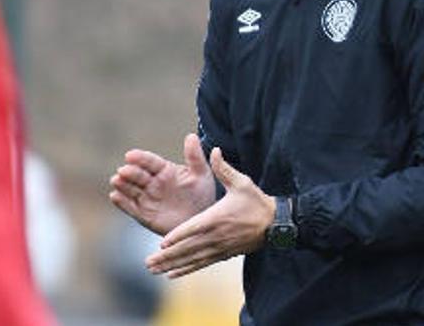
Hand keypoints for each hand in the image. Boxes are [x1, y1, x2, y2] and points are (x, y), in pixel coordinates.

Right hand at [109, 134, 216, 235]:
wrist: (201, 221)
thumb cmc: (202, 195)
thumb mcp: (201, 174)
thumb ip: (195, 157)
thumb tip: (191, 136)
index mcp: (164, 170)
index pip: (150, 162)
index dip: (140, 158)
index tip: (130, 155)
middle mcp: (152, 182)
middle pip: (137, 175)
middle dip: (129, 172)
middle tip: (123, 170)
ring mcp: (146, 198)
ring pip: (130, 189)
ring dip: (122, 185)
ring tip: (116, 181)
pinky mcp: (143, 214)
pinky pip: (130, 207)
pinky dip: (121, 202)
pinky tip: (115, 197)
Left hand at [146, 147, 275, 278]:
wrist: (275, 223)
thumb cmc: (256, 201)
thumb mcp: (241, 182)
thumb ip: (223, 168)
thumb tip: (213, 149)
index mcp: (217, 217)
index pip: (194, 228)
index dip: (178, 236)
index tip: (162, 242)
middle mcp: (216, 235)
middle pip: (188, 248)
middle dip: (167, 256)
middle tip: (148, 262)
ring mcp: (219, 247)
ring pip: (191, 259)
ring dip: (172, 265)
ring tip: (154, 269)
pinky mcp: (223, 254)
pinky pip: (201, 264)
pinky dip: (186, 270)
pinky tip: (172, 274)